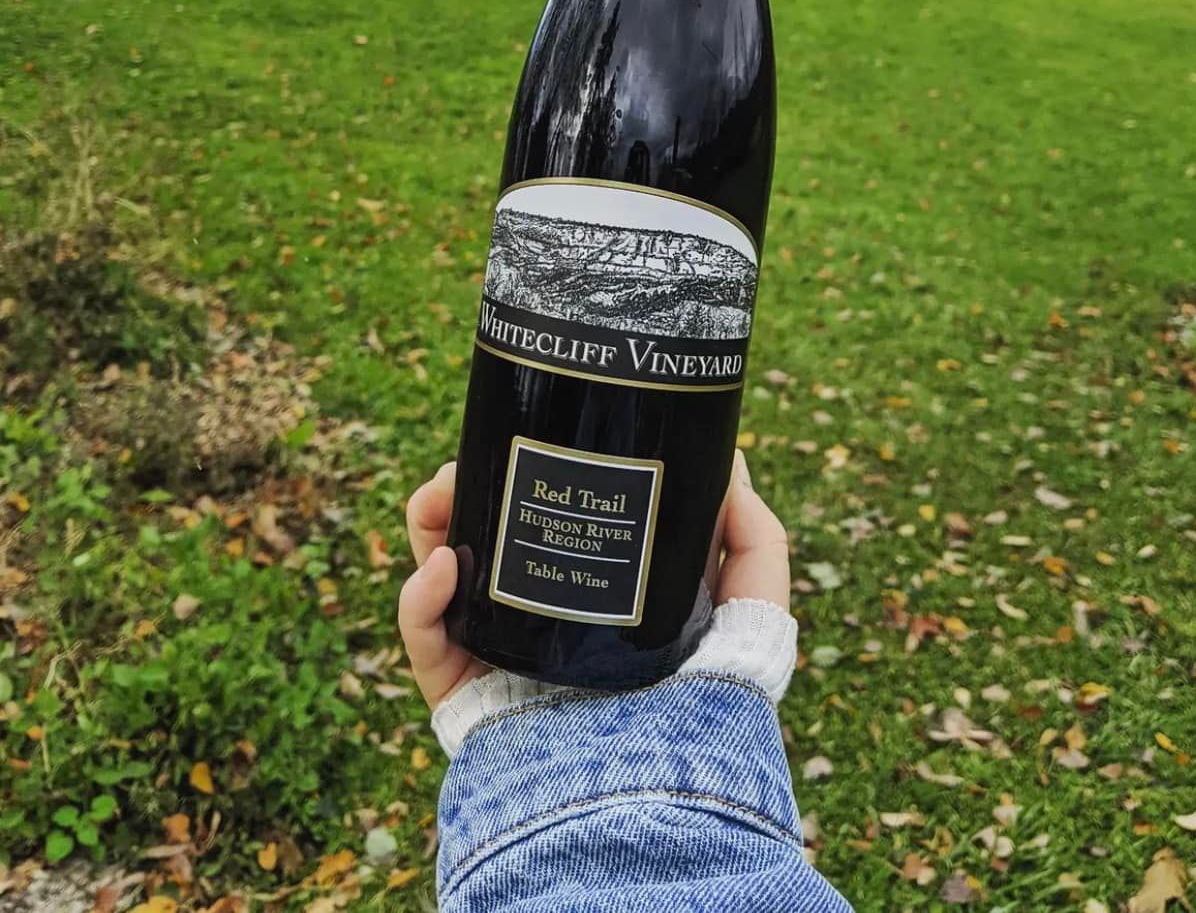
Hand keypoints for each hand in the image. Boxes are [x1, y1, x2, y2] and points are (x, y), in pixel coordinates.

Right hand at [398, 449, 789, 710]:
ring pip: (438, 577)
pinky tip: (439, 564)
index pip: (545, 521)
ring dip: (428, 522)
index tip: (528, 431)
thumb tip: (734, 462)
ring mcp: (496, 657)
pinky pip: (423, 639)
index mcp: (593, 596)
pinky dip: (417, 596)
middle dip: (463, 486)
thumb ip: (754, 541)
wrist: (662, 790)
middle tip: (464, 457)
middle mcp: (539, 622)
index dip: (527, 473)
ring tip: (439, 490)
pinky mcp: (462, 697)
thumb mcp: (751, 610)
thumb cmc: (713, 704)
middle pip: (481, 538)